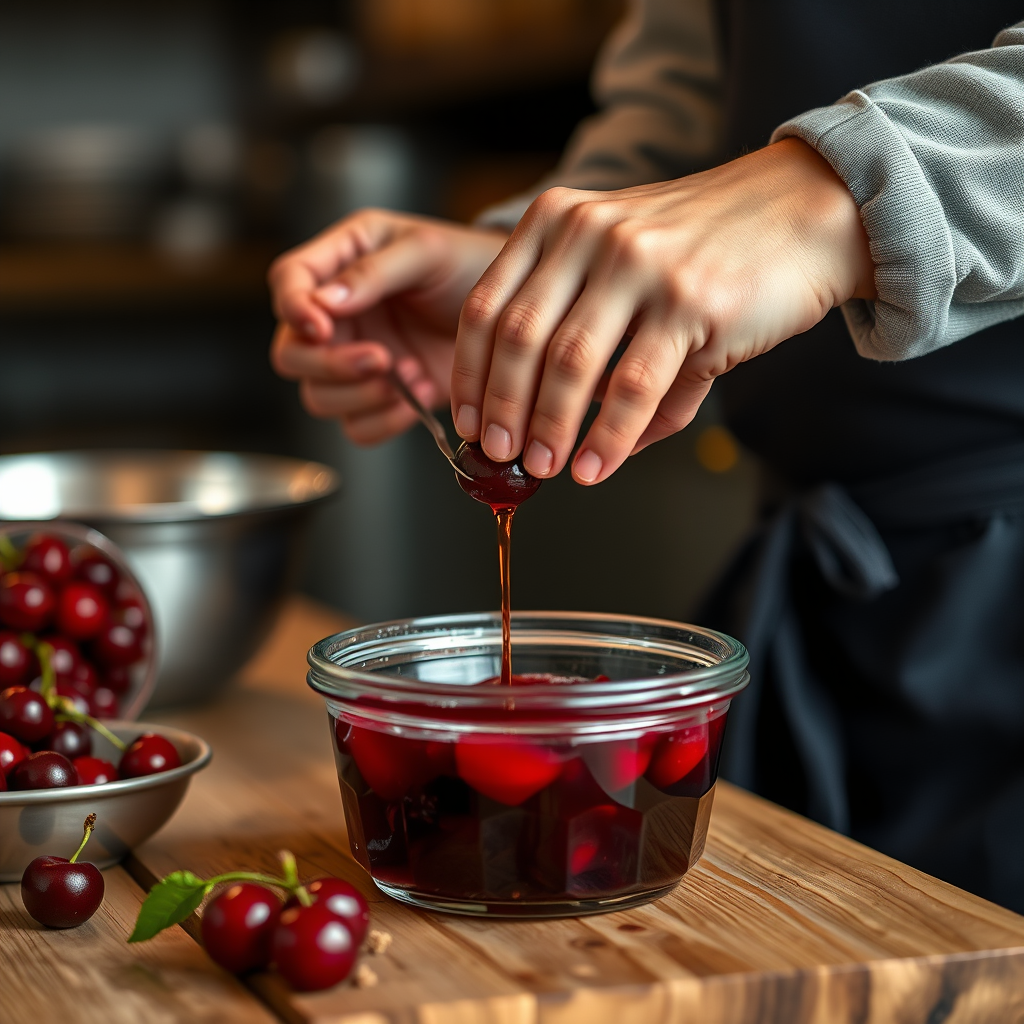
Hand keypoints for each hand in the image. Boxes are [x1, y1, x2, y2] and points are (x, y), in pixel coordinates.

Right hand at [269, 209, 506, 444]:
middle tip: (380, 360)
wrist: (512, 313)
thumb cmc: (470, 265)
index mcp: (340, 261)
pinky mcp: (383, 397)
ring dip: (361, 396)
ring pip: (319, 397)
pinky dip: (384, 421)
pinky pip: (357, 428)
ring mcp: (357, 359)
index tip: (320, 326)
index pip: (288, 282)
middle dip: (329, 365)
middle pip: (292, 355)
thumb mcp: (426, 252)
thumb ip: (374, 272)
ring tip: (410, 373)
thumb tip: (324, 302)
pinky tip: (418, 394)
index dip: (294, 308)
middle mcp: (339, 315)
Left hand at [450, 138, 875, 482]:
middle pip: (518, 338)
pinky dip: (607, 438)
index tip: (468, 421)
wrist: (806, 211)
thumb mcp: (626, 264)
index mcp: (559, 221)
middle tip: (499, 453)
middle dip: (501, 409)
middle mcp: (589, 233)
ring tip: (542, 467)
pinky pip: (633, 388)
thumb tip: (567, 434)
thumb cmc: (708, 245)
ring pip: (569, 366)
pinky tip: (595, 466)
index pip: (487, 306)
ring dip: (549, 429)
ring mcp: (639, 264)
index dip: (469, 374)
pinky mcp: (688, 301)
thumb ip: (585, 331)